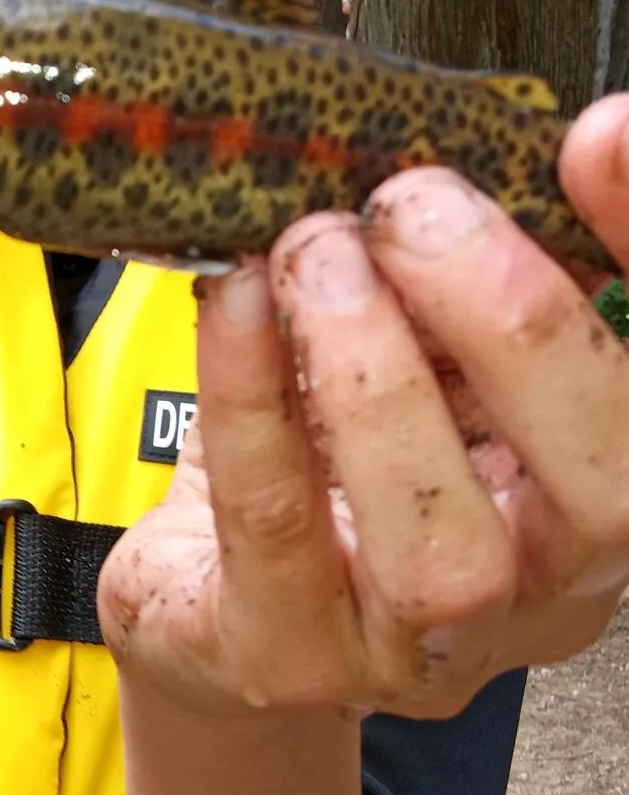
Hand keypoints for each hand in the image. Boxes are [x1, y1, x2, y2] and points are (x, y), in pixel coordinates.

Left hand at [99, 93, 628, 719]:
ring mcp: (417, 649)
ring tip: (315, 258)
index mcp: (594, 495)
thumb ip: (452, 284)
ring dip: (378, 376)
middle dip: (518, 326)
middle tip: (413, 210)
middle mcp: (540, 589)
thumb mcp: (410, 361)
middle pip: (606, 491)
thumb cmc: (324, 464)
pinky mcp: (285, 656)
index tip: (599, 138)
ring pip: (442, 547)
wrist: (206, 597)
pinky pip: (275, 525)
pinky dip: (252, 398)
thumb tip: (458, 160)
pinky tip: (234, 303)